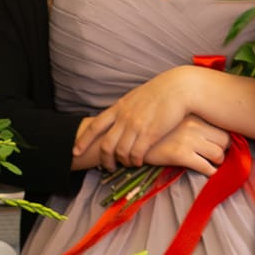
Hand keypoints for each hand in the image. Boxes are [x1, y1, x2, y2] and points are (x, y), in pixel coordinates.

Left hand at [79, 67, 196, 167]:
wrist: (178, 88)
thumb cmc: (159, 93)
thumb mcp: (134, 98)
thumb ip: (123, 109)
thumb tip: (116, 118)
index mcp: (118, 108)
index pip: (94, 126)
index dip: (83, 141)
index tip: (75, 151)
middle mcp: (124, 118)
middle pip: (105, 145)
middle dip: (104, 159)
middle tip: (107, 166)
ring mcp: (137, 126)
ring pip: (120, 152)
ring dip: (121, 162)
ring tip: (125, 165)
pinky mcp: (151, 134)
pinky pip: (136, 154)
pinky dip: (135, 161)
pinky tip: (138, 162)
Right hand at [141, 115, 233, 175]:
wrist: (128, 136)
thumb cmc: (150, 127)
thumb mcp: (170, 118)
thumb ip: (187, 121)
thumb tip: (203, 129)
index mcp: (191, 116)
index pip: (220, 127)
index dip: (221, 139)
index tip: (217, 145)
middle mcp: (193, 125)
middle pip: (225, 140)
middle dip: (222, 151)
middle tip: (216, 156)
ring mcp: (187, 139)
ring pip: (218, 154)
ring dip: (216, 162)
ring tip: (211, 164)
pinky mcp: (180, 154)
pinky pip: (206, 167)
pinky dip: (209, 172)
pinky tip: (206, 172)